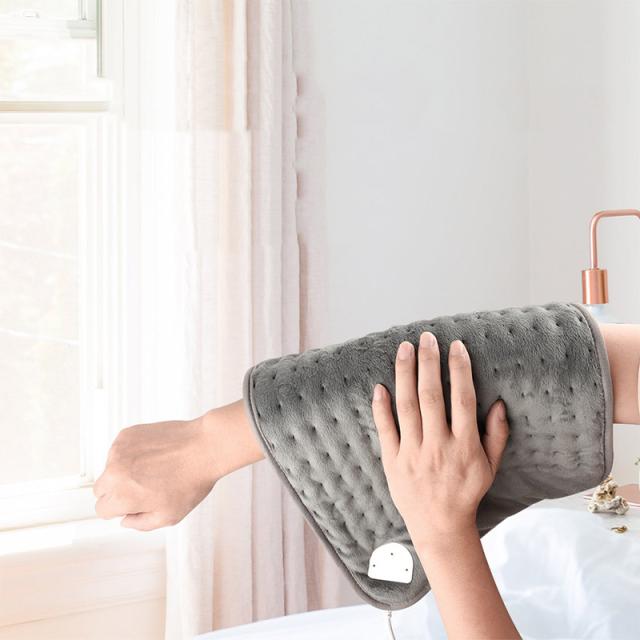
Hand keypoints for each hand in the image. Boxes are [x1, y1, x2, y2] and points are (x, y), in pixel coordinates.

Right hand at [93, 415, 218, 530]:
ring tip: (153, 469)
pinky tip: (153, 455)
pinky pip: (120, 449)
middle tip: (142, 488)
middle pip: (101, 489)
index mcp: (122, 496)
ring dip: (123, 471)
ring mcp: (120, 450)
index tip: (131, 505)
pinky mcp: (127, 434)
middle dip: (117, 492)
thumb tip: (127, 519)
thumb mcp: (168, 517)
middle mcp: (115, 471)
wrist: (204, 447)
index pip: (101, 509)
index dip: (119, 510)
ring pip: (110, 467)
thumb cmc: (191, 480)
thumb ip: (140, 524)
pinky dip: (131, 453)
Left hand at [371, 332, 508, 544]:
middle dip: (429, 363)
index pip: (463, 399)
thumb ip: (497, 435)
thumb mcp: (490, 466)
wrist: (440, 526)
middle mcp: (438, 446)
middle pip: (431, 396)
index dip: (460, 370)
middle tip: (426, 337)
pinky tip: (380, 385)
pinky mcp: (392, 461)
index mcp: (464, 445)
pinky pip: (385, 429)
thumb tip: (500, 402)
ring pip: (407, 406)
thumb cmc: (466, 492)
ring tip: (404, 349)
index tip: (456, 346)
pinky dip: (381, 407)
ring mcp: (413, 453)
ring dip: (405, 374)